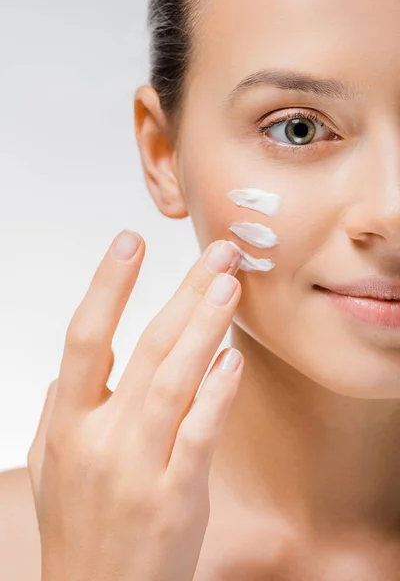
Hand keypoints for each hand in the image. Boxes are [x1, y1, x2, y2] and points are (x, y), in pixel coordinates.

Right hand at [28, 230, 243, 580]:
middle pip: (146, 347)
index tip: (129, 242)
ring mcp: (139, 466)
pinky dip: (217, 391)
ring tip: (228, 286)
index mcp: (68, 424)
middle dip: (182, 292)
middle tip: (216, 252)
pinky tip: (232, 357)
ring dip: (204, 326)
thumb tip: (70, 369)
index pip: (85, 338)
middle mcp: (101, 438)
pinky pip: (199, 432)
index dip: (107, 286)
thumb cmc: (76, 527)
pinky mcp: (175, 495)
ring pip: (174, 380)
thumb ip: (57, 410)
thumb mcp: (49, 466)